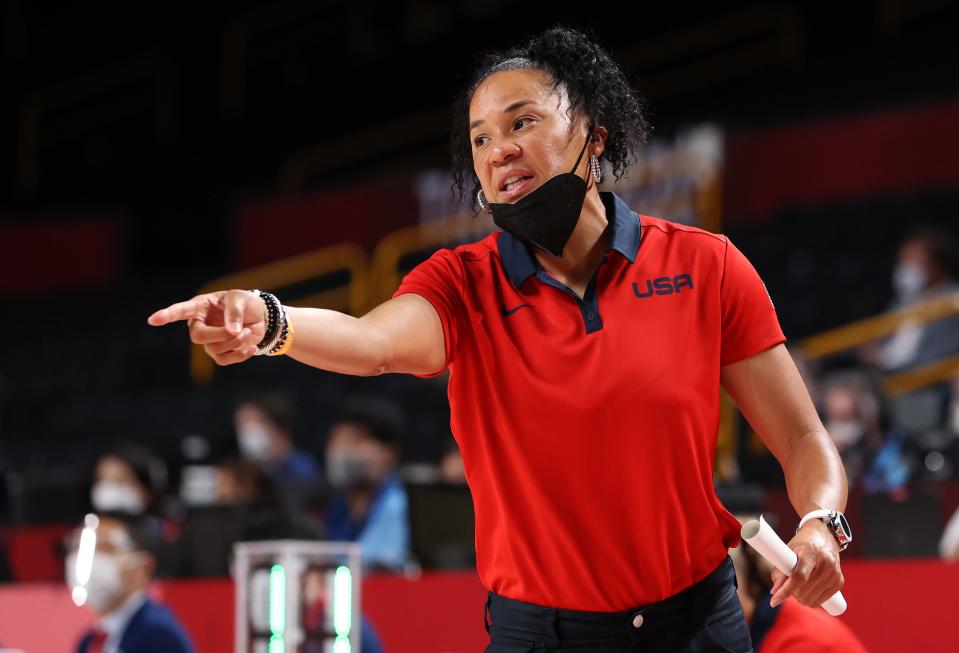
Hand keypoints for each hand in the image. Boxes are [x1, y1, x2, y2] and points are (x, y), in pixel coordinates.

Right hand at [148, 289, 267, 365]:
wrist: (260, 318)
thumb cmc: (246, 304)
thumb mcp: (241, 299)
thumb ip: (234, 312)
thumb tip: (232, 331)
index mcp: (200, 307)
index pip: (180, 311)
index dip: (167, 315)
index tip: (153, 320)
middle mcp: (200, 324)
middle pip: (198, 337)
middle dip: (221, 336)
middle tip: (241, 330)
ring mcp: (208, 341)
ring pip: (214, 349)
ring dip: (235, 343)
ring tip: (248, 332)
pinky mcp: (219, 353)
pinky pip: (224, 360)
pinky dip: (240, 355)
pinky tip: (252, 347)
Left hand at [769, 520, 843, 608]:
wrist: (825, 536)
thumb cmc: (802, 543)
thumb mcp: (789, 550)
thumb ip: (780, 570)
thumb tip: (774, 592)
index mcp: (811, 552)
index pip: (799, 576)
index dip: (785, 590)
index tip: (774, 600)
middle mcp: (826, 563)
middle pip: (803, 591)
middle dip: (791, 593)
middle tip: (787, 585)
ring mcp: (834, 573)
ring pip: (811, 600)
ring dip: (800, 597)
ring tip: (798, 585)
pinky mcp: (839, 582)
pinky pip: (821, 601)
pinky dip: (811, 599)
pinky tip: (808, 589)